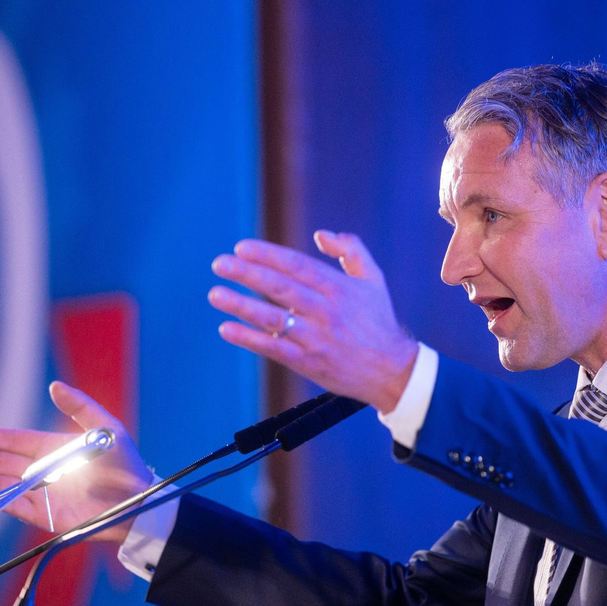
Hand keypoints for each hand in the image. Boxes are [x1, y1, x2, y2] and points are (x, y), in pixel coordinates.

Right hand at [0, 381, 152, 542]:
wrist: (140, 500)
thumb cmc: (125, 463)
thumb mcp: (104, 428)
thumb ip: (79, 406)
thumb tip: (54, 385)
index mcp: (52, 449)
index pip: (11, 442)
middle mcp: (42, 472)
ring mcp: (42, 494)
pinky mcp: (47, 516)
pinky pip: (14, 506)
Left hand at [209, 230, 418, 411]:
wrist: (391, 371)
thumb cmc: (378, 320)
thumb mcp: (373, 279)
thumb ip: (351, 249)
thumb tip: (320, 234)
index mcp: (340, 288)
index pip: (297, 266)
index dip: (268, 255)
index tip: (241, 248)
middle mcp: (328, 312)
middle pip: (281, 288)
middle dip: (247, 274)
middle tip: (220, 264)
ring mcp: (317, 339)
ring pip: (273, 319)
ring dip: (241, 305)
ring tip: (215, 294)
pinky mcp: (309, 363)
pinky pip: (274, 349)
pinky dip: (249, 339)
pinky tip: (226, 328)